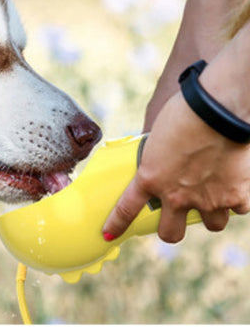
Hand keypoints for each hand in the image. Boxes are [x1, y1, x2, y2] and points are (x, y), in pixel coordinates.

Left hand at [103, 91, 249, 242]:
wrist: (217, 111)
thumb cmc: (183, 113)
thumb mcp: (156, 137)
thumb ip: (156, 156)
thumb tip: (159, 158)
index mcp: (150, 178)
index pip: (127, 208)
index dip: (117, 224)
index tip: (109, 234)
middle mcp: (176, 196)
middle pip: (170, 234)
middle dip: (171, 229)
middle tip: (175, 215)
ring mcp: (207, 200)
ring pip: (211, 225)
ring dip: (210, 213)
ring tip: (212, 195)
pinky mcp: (235, 197)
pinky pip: (238, 209)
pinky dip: (237, 199)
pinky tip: (234, 183)